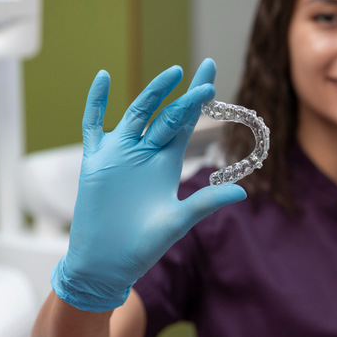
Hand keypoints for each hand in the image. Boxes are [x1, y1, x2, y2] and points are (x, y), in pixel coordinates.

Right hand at [51, 59, 245, 310]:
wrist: (106, 264)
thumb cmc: (143, 245)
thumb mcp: (179, 221)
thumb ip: (206, 202)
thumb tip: (243, 192)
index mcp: (167, 162)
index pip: (186, 122)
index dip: (198, 99)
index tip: (211, 75)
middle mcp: (145, 152)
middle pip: (167, 113)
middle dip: (185, 94)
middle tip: (206, 73)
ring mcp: (119, 154)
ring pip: (136, 113)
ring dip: (153, 93)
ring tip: (172, 74)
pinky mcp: (95, 161)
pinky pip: (93, 125)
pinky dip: (96, 102)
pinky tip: (103, 77)